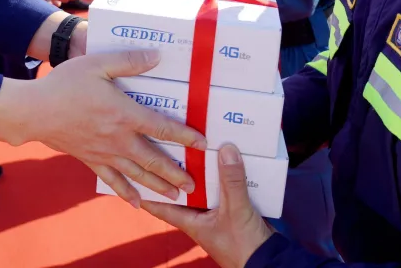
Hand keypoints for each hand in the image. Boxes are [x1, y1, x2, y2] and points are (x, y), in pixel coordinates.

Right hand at [0, 50, 206, 201]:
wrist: (35, 111)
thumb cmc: (65, 84)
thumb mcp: (97, 64)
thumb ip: (128, 61)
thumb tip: (157, 56)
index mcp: (124, 114)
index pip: (162, 128)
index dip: (184, 136)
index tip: (201, 143)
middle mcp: (118, 139)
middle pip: (154, 160)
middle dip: (176, 173)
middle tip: (195, 185)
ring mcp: (104, 153)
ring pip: (137, 174)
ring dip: (158, 187)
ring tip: (177, 197)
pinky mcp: (91, 160)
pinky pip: (112, 180)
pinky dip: (126, 193)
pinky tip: (138, 204)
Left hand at [142, 144, 273, 267]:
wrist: (268, 261)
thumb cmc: (243, 245)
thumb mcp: (236, 210)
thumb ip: (231, 180)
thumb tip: (225, 149)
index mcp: (190, 220)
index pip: (160, 204)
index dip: (145, 190)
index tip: (132, 171)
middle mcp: (199, 216)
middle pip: (182, 189)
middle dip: (176, 170)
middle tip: (166, 145)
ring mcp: (215, 213)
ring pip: (203, 187)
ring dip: (202, 171)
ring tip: (195, 146)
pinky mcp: (231, 211)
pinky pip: (223, 189)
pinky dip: (223, 176)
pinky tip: (226, 160)